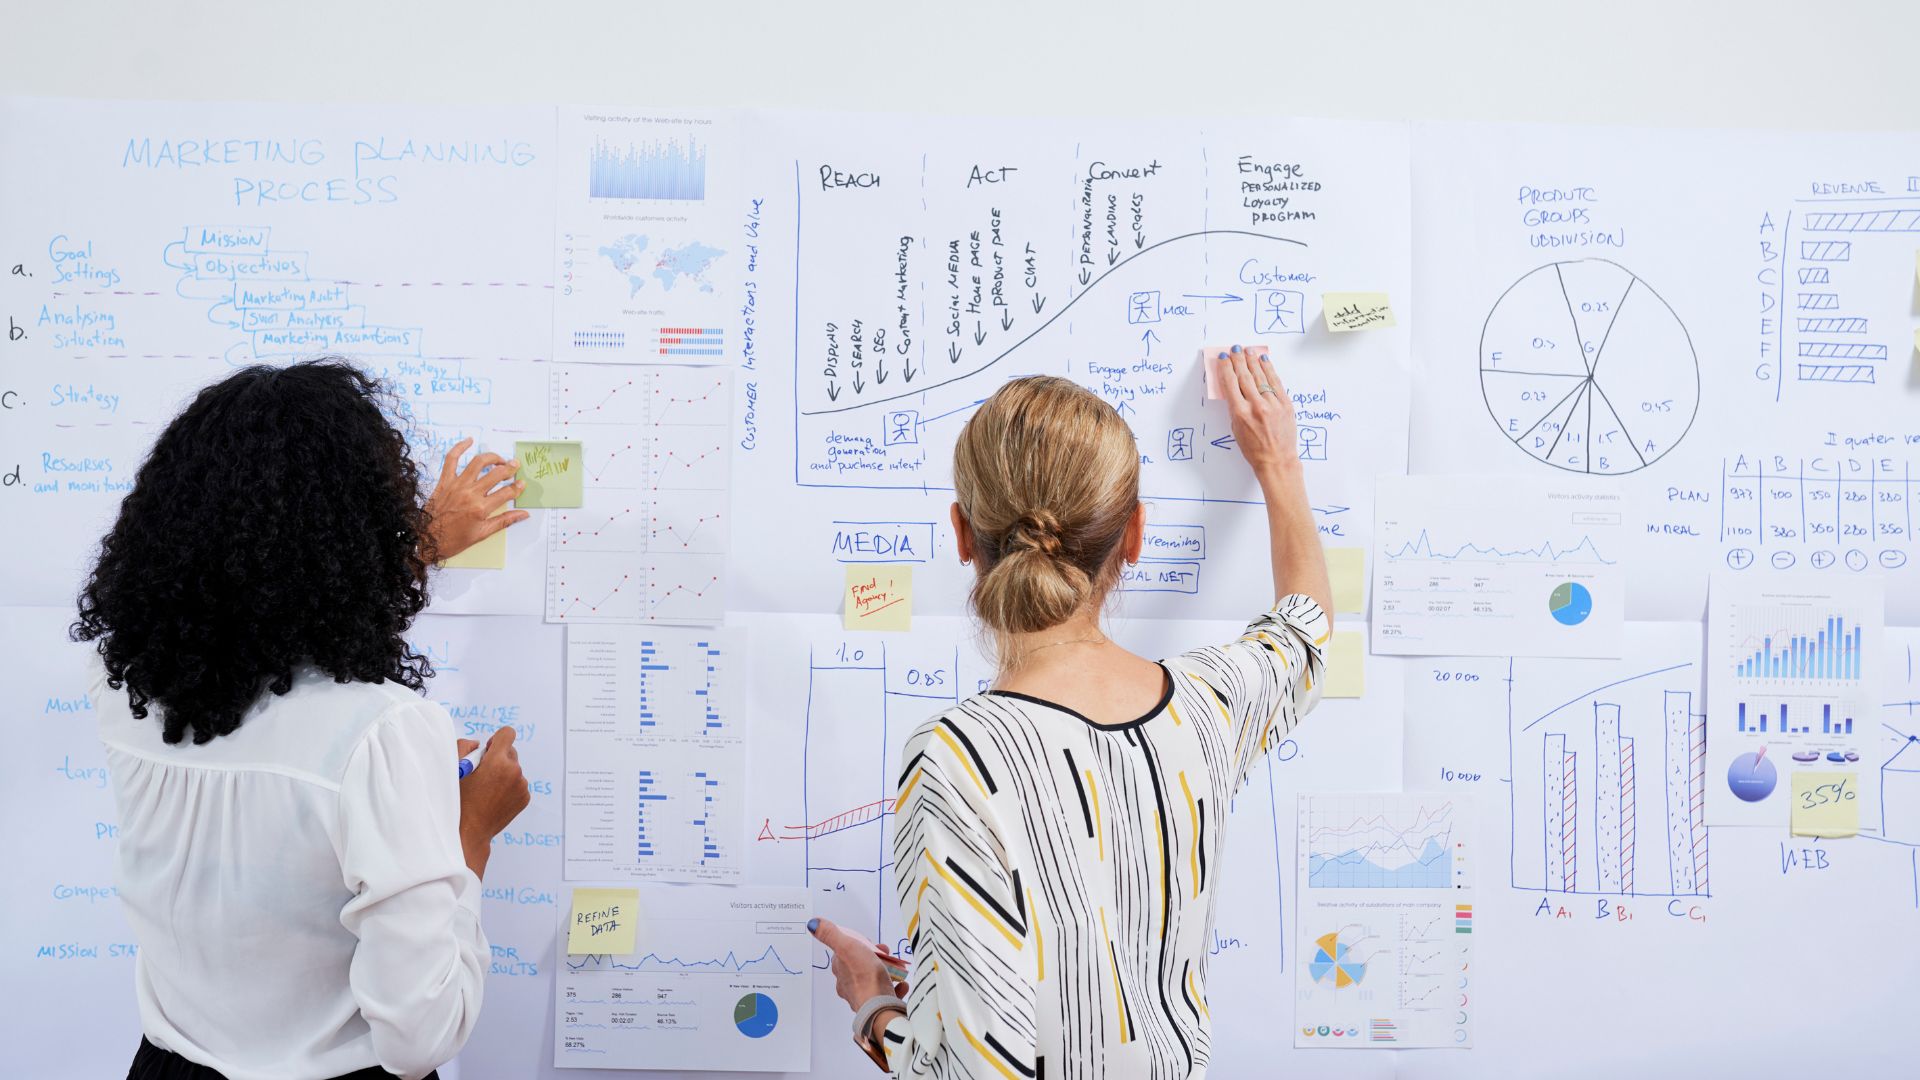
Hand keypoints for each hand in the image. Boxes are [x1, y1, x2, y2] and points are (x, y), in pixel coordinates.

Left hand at [423, 437, 528, 561]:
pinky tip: (469, 441)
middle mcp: (470, 493)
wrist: (427, 539)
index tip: (522, 484)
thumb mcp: (482, 534)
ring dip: (492, 457)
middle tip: (515, 466)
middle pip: (496, 474)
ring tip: (499, 459)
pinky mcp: (445, 481)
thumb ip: (504, 521)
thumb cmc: (453, 540)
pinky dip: (460, 447)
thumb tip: (523, 514)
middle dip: (509, 468)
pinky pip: (451, 460)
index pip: (506, 493)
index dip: (517, 487)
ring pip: (478, 463)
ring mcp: (457, 485)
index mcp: (481, 508)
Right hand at [458, 726, 529, 877]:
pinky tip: (493, 799)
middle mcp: (514, 772)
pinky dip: (508, 787)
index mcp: (498, 761)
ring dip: (503, 774)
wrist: (469, 831)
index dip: (496, 739)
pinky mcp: (525, 798)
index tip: (489, 749)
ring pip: (514, 770)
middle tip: (481, 774)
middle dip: (498, 758)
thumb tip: (479, 743)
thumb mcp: (454, 768)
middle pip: (511, 752)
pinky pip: (518, 784)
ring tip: (486, 790)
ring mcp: (522, 786)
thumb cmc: (458, 800)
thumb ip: (465, 746)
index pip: (507, 734)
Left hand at [809, 918, 904, 1016]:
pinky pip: (886, 994)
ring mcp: (862, 997)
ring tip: (896, 967)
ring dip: (885, 971)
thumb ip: (831, 935)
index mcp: (840, 971)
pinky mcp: (877, 1006)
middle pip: (859, 966)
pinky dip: (894, 988)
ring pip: (872, 980)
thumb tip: (813, 923)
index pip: (844, 954)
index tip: (870, 942)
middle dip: (873, 957)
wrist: (879, 1007)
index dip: (856, 945)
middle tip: (885, 952)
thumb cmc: (864, 976)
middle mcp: (848, 985)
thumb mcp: (847, 947)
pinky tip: (901, 985)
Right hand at [1219, 345, 1300, 484]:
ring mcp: (1273, 404)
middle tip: (1234, 349)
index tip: (1223, 358)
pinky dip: (1269, 370)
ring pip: (1261, 376)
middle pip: (1245, 377)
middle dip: (1238, 360)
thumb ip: (1235, 407)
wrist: (1277, 460)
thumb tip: (1233, 388)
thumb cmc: (1254, 449)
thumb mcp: (1236, 429)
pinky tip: (1264, 360)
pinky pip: (1276, 382)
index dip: (1226, 368)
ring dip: (1253, 361)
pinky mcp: (1286, 404)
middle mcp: (1256, 406)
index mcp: (1240, 413)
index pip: (1230, 384)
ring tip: (1248, 350)